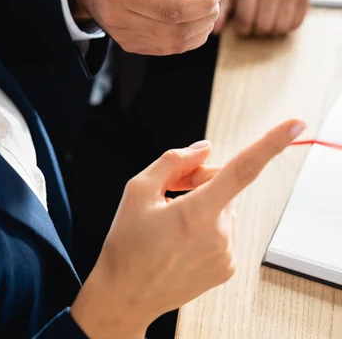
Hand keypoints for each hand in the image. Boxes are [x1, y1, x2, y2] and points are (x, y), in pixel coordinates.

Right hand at [66, 0, 222, 55]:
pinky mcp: (127, 44)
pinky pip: (165, 49)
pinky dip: (187, 40)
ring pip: (173, 44)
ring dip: (200, 31)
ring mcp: (122, 34)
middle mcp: (118, 16)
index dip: (200, 6)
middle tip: (216, 2)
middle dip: (205, 18)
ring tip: (209, 13)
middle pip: (175, 30)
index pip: (170, 9)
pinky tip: (196, 24)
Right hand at [71, 119, 305, 338]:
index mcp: (196, 213)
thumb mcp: (138, 189)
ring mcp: (226, 253)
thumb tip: (204, 148)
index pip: (242, 170)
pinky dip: (207, 225)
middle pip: (224, 184)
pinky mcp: (228, 267)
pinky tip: (182, 238)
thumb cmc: (127, 243)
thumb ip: (174, 161)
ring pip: (224, 206)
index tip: (295, 126)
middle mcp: (218, 235)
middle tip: (172, 190)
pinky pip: (224, 229)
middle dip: (200, 179)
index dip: (271, 144)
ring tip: (173, 220)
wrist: (125, 295)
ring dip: (204, 203)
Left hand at [213, 0, 310, 36]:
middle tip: (256, 24)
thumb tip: (215, 31)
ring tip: (267, 21)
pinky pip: (295, 24)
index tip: (243, 26)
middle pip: (263, 26)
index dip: (243, 29)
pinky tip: (280, 18)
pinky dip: (286, 27)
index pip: (245, 20)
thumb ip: (222, 10)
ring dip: (272, 31)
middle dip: (257, 31)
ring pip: (280, 27)